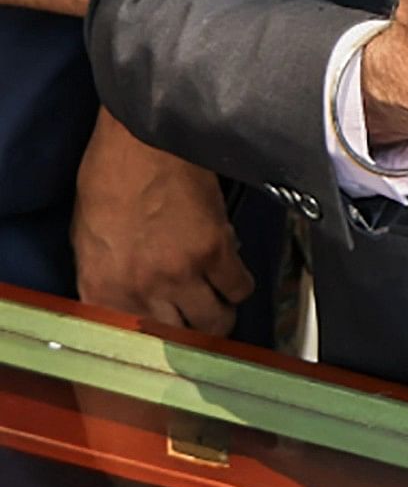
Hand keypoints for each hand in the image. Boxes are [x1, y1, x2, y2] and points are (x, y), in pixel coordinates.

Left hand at [71, 111, 252, 333]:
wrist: (142, 140)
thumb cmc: (110, 179)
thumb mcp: (88, 240)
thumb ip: (108, 279)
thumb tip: (130, 302)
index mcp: (102, 288)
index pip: (132, 343)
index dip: (155, 346)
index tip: (167, 344)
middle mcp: (140, 289)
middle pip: (180, 340)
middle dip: (192, 334)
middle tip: (198, 321)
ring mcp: (179, 273)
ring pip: (215, 321)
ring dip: (219, 314)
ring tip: (219, 300)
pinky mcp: (215, 250)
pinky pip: (239, 287)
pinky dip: (239, 285)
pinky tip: (231, 272)